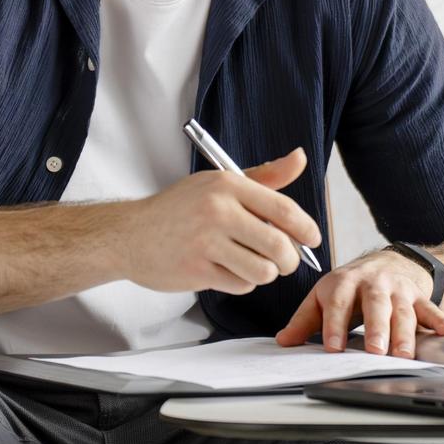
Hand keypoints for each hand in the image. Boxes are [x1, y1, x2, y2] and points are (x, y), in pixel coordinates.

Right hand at [120, 148, 322, 294]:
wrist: (129, 234)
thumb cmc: (179, 209)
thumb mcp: (218, 183)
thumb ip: (264, 177)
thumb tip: (300, 158)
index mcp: (228, 185)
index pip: (283, 209)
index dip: (306, 228)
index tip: (313, 239)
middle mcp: (218, 211)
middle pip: (279, 246)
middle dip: (290, 260)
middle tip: (285, 261)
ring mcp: (206, 242)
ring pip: (263, 270)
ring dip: (265, 273)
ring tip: (254, 265)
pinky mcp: (198, 270)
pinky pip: (241, 285)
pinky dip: (242, 282)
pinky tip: (227, 270)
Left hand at [273, 250, 443, 356]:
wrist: (385, 263)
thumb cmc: (349, 286)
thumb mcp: (323, 297)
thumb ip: (304, 320)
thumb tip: (283, 341)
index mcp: (343, 283)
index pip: (337, 304)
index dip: (334, 326)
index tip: (332, 348)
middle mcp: (372, 284)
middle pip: (375, 305)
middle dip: (376, 328)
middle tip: (375, 351)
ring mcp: (398, 290)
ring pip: (403, 310)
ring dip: (405, 333)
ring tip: (404, 354)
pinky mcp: (418, 296)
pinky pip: (431, 309)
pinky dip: (440, 321)